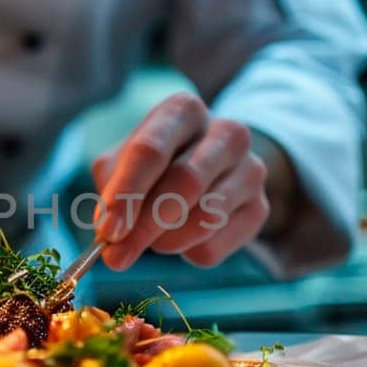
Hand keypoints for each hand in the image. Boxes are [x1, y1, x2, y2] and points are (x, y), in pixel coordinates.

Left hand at [91, 94, 269, 269]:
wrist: (210, 168)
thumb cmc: (154, 164)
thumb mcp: (122, 164)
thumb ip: (111, 193)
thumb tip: (109, 233)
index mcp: (183, 110)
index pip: (151, 151)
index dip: (126, 193)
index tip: (107, 231)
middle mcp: (225, 132)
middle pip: (185, 182)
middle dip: (145, 225)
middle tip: (116, 255)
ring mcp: (250, 169)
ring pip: (205, 217)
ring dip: (167, 240)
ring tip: (152, 239)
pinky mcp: (259, 207)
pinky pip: (217, 244)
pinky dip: (188, 252)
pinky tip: (182, 240)